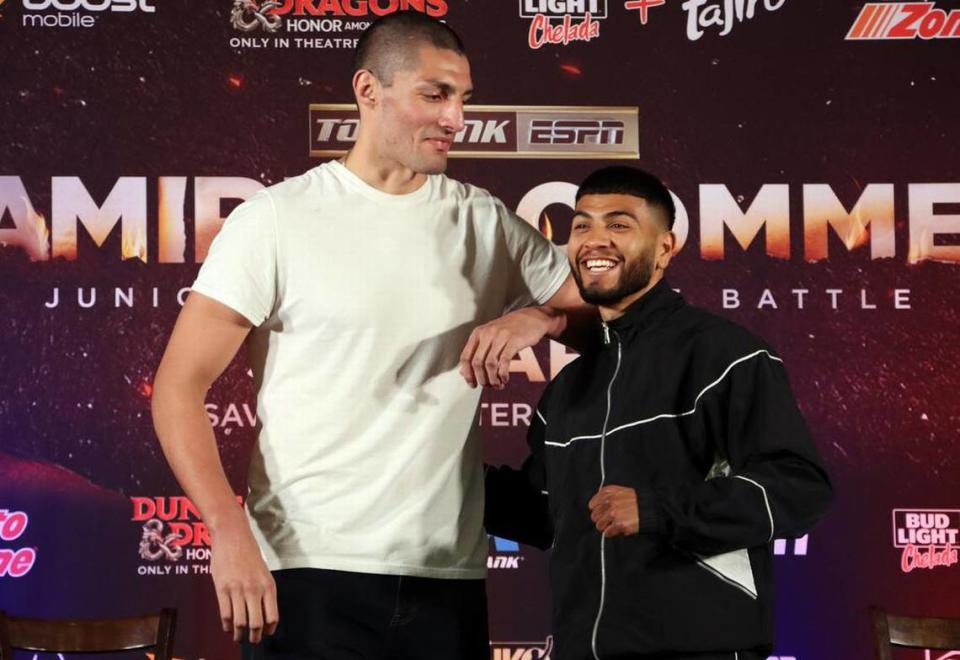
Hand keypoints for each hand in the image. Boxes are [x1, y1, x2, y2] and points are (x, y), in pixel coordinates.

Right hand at [210, 522, 278, 643]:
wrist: (232, 535)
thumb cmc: (248, 553)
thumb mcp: (263, 572)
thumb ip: (263, 591)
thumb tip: (263, 612)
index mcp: (268, 586)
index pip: (272, 616)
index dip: (269, 629)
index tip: (265, 634)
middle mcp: (255, 590)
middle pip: (256, 623)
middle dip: (254, 637)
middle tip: (251, 641)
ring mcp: (238, 590)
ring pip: (240, 622)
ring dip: (239, 635)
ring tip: (238, 638)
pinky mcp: (222, 589)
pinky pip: (225, 614)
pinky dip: (227, 625)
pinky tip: (228, 627)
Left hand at [459, 307, 561, 388]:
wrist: (532, 317)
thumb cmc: (510, 328)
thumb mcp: (490, 336)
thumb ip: (477, 352)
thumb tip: (463, 373)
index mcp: (478, 333)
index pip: (465, 357)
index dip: (467, 374)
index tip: (472, 384)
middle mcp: (487, 334)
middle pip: (477, 363)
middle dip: (481, 379)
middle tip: (487, 386)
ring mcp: (501, 336)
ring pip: (490, 364)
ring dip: (493, 379)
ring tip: (498, 384)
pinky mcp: (514, 340)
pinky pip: (504, 361)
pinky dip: (503, 374)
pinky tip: (505, 378)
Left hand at [588, 485, 638, 537]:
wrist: (649, 508)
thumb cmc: (637, 500)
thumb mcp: (621, 491)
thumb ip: (608, 496)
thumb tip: (596, 506)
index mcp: (608, 492)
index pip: (592, 505)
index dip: (597, 511)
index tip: (601, 513)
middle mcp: (609, 501)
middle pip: (594, 516)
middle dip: (601, 520)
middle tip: (608, 521)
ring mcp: (613, 513)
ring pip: (599, 525)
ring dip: (606, 527)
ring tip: (613, 525)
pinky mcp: (618, 524)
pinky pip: (607, 532)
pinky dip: (611, 533)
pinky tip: (617, 529)